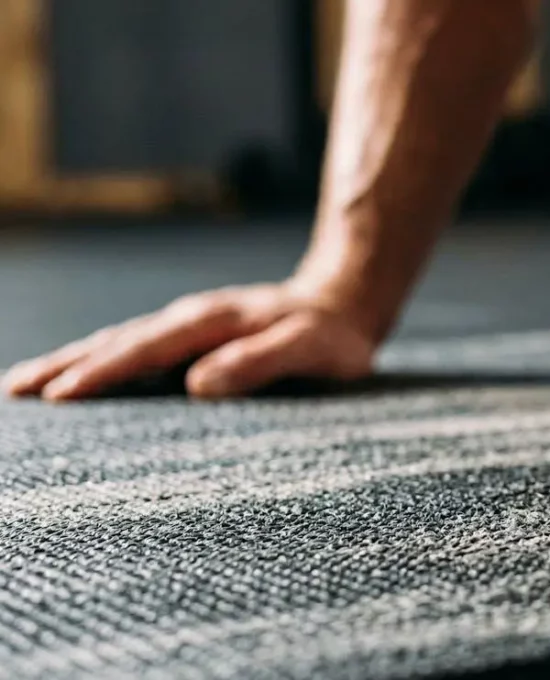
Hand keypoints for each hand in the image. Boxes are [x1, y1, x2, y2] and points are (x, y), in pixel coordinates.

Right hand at [2, 281, 376, 400]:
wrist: (343, 305)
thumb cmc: (331, 337)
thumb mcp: (310, 349)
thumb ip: (260, 362)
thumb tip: (198, 385)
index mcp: (212, 322)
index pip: (147, 348)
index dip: (104, 372)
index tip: (62, 395)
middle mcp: (189, 319)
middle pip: (116, 341)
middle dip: (63, 367)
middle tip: (14, 392)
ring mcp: (185, 326)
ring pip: (116, 342)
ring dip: (68, 363)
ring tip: (20, 387)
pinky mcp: (187, 339)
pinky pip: (131, 349)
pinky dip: (95, 361)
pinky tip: (71, 380)